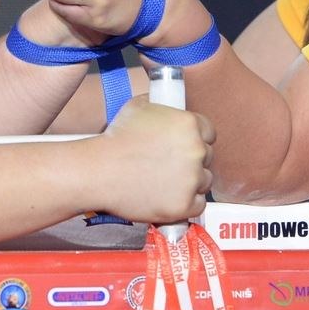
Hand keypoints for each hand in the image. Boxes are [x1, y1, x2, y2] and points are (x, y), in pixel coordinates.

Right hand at [94, 100, 213, 222]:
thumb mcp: (139, 106)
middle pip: (207, 157)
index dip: (196, 139)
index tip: (183, 146)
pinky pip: (197, 205)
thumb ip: (162, 105)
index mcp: (189, 124)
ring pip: (204, 181)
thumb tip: (169, 104)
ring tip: (165, 182)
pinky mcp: (184, 205)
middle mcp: (196, 150)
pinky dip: (185, 204)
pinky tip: (167, 197)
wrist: (99, 171)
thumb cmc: (115, 139)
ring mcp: (192, 179)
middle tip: (169, 164)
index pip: (209, 132)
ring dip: (190, 183)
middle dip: (191, 161)